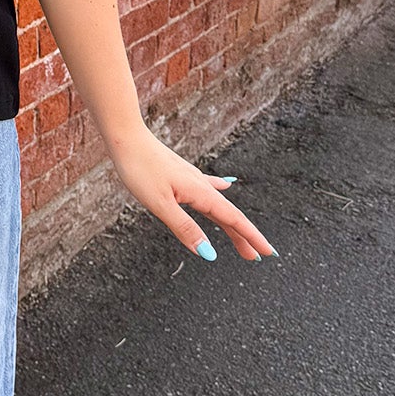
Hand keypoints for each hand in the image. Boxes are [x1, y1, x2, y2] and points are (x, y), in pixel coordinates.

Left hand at [107, 125, 277, 262]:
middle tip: (256, 257)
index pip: (233, 219)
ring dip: (230, 223)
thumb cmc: (140, 169)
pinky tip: (225, 186)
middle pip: (228, 215)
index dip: (251, 237)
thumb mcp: (160, 204)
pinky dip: (220, 190)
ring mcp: (192, 178)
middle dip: (243, 237)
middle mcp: (201, 185)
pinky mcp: (181, 174)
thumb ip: (185, 228)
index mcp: (201, 193)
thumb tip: (208, 253)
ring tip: (240, 239)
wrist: (126, 138)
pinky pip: (208, 186)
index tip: (268, 252)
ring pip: (217, 205)